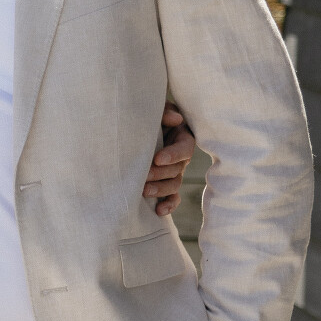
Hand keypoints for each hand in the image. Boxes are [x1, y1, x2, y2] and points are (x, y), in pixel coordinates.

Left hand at [145, 103, 196, 218]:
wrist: (136, 126)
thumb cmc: (148, 115)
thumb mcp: (156, 110)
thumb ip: (165, 112)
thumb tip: (176, 119)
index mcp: (182, 137)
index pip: (185, 148)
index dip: (173, 155)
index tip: (157, 159)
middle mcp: (180, 157)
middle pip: (177, 169)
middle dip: (160, 174)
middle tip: (143, 175)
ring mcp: (174, 171)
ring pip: (174, 184)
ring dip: (160, 189)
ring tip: (144, 191)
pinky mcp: (165, 182)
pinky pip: (172, 196)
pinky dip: (168, 204)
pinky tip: (159, 211)